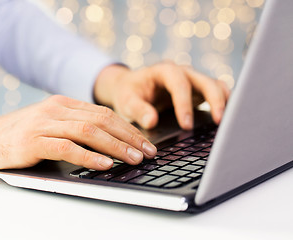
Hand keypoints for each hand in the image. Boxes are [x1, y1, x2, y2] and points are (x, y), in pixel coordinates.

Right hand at [0, 95, 156, 176]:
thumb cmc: (17, 136)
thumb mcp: (49, 126)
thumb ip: (73, 128)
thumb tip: (107, 142)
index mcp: (62, 104)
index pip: (104, 113)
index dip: (128, 128)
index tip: (145, 143)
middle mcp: (56, 109)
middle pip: (103, 120)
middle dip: (130, 137)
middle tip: (148, 153)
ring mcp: (43, 123)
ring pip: (89, 131)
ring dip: (116, 146)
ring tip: (134, 159)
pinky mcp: (32, 141)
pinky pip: (67, 147)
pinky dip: (88, 156)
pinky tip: (104, 165)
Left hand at [94, 61, 229, 129]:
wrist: (131, 87)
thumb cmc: (129, 93)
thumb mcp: (126, 101)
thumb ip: (138, 110)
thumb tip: (152, 122)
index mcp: (164, 71)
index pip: (179, 84)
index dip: (184, 104)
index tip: (186, 125)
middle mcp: (182, 73)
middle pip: (205, 81)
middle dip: (215, 100)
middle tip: (220, 122)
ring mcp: (193, 81)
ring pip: (216, 86)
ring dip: (225, 102)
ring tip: (230, 121)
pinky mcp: (198, 91)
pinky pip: (217, 94)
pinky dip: (224, 104)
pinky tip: (228, 120)